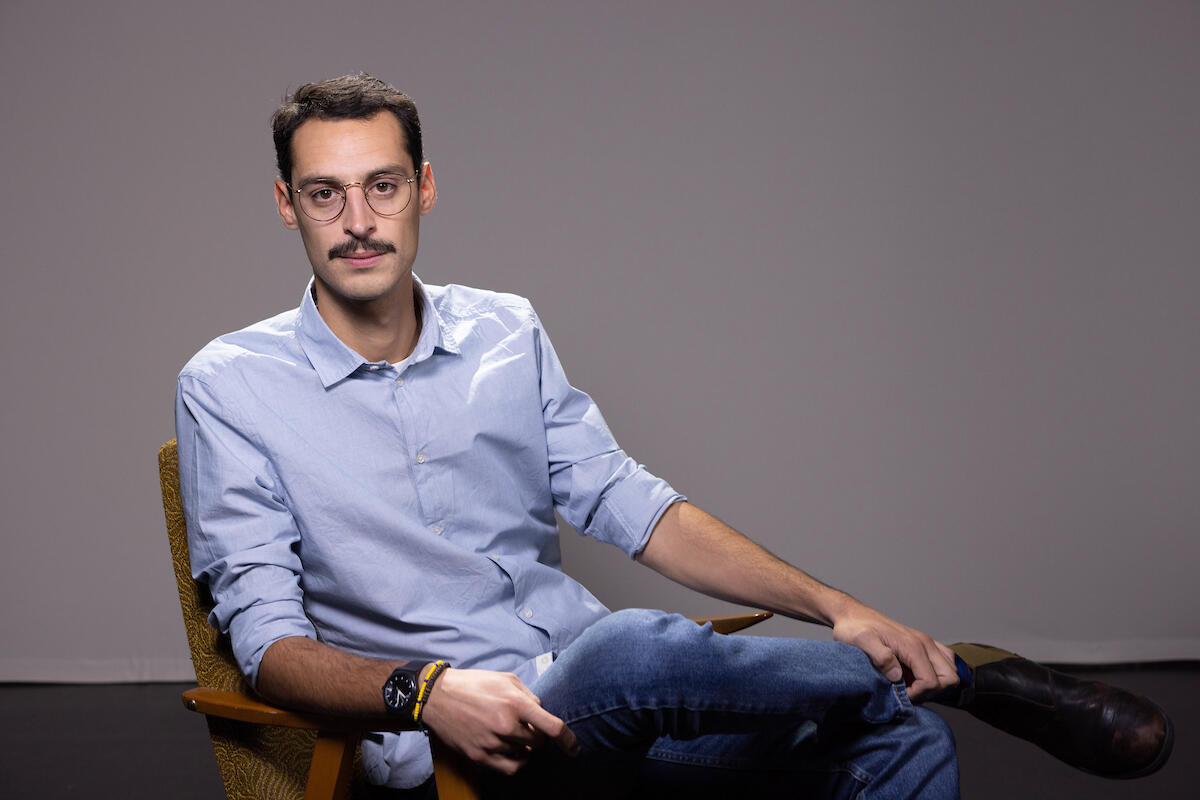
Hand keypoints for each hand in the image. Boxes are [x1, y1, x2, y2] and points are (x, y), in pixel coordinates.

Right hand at [420, 668, 579, 774]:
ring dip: (525, 747)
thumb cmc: (474, 684)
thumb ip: (529, 697)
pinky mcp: (479, 756)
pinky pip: (510, 768)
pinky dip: (517, 762)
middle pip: (538, 742)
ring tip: (512, 733)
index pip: (552, 728)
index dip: (568, 741)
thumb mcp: (506, 680)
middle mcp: (505, 725)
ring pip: (525, 754)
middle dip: (537, 735)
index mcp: (515, 703)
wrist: (437, 697)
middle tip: (525, 725)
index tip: (574, 749)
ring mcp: (492, 742)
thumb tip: (542, 714)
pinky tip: (512, 751)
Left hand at [830, 597, 958, 700]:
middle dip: (931, 691)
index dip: (917, 694)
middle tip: (909, 693)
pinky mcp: (922, 643)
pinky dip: (936, 673)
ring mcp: (925, 642)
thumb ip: (881, 657)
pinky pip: (944, 660)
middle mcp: (924, 643)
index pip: (932, 682)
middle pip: (949, 678)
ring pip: (950, 670)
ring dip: (936, 683)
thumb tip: (897, 676)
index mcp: (913, 646)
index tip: (900, 695)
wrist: (852, 614)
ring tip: (912, 686)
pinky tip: (915, 676)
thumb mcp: (862, 642)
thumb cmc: (854, 628)